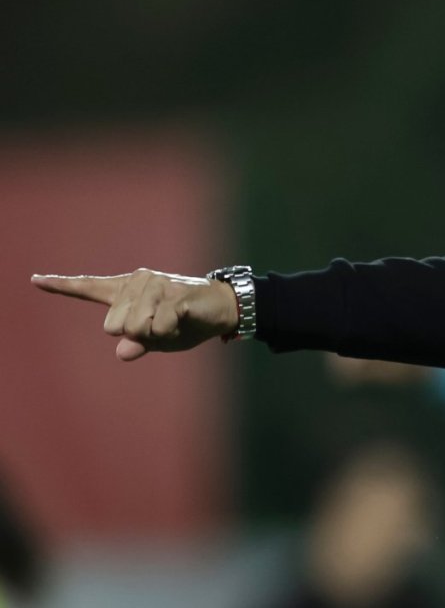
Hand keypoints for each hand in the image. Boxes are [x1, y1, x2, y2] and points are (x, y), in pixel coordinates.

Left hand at [31, 269, 239, 360]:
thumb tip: (122, 352)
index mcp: (128, 291)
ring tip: (174, 321)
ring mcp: (155, 285)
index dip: (61, 286)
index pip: (89, 288)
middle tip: (162, 325)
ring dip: (157, 334)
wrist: (221, 309)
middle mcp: (137, 282)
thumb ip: (137, 343)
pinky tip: (183, 319)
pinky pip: (158, 327)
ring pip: (134, 328)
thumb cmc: (187, 322)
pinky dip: (170, 333)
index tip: (35, 279)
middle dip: (137, 335)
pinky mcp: (173, 293)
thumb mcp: (158, 339)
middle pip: (113, 326)